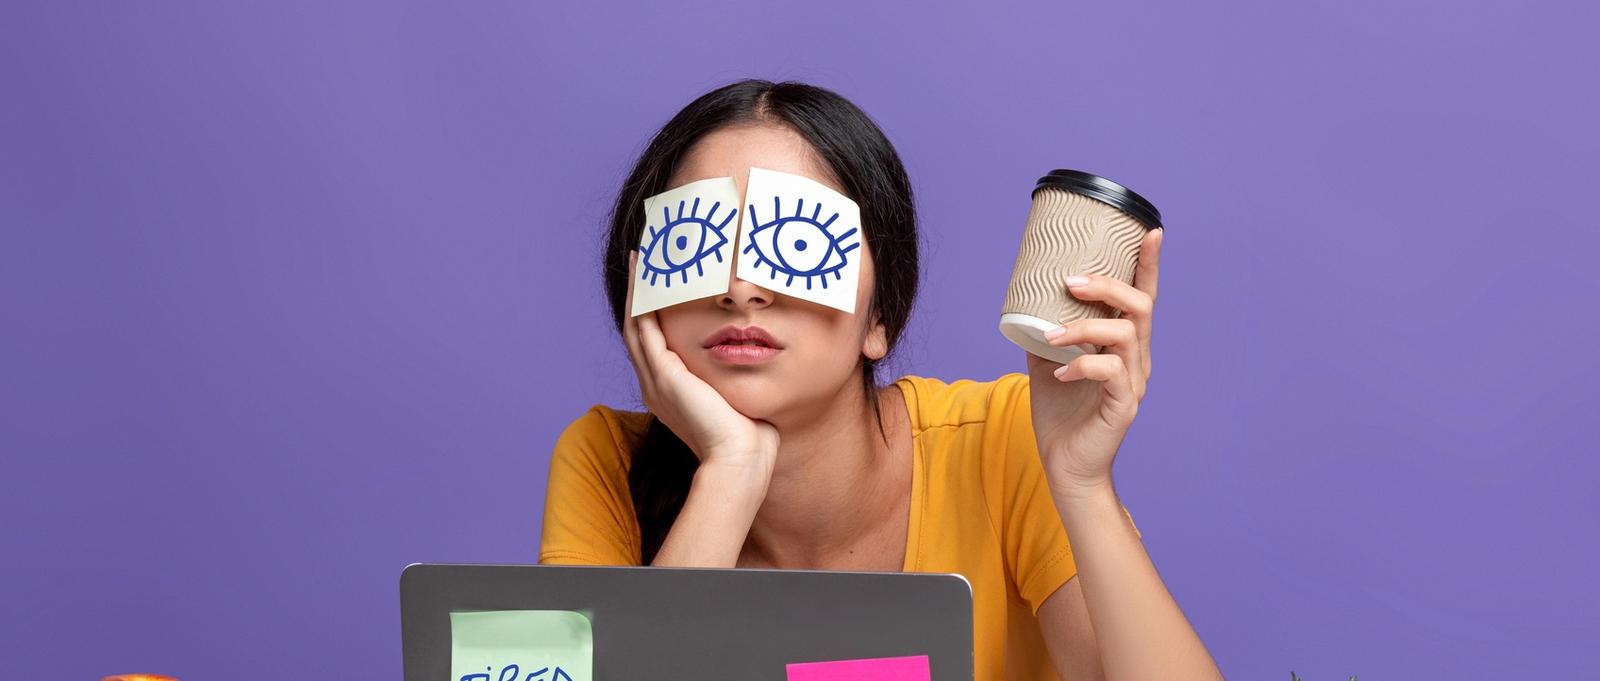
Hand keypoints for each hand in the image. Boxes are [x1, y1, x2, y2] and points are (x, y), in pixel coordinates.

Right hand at [623, 251, 780, 471]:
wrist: (741, 460)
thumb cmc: (750, 437)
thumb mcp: (738, 399)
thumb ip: (737, 379)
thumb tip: (758, 359)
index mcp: (670, 393)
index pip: (654, 344)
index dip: (653, 313)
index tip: (660, 284)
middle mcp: (656, 385)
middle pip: (637, 329)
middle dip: (640, 294)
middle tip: (644, 260)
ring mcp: (656, 380)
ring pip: (635, 324)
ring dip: (638, 290)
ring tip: (642, 259)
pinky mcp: (664, 374)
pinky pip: (644, 327)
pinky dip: (643, 299)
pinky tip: (649, 276)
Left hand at [1026, 228, 1162, 493]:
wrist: (1066, 466)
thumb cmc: (1060, 415)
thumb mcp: (1046, 362)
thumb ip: (1044, 332)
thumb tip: (1023, 301)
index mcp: (1124, 345)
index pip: (1143, 297)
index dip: (1148, 264)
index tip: (1149, 230)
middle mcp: (1136, 359)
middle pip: (1139, 306)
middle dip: (1107, 286)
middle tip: (1069, 282)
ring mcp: (1133, 382)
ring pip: (1125, 335)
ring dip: (1084, 328)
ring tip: (1052, 336)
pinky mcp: (1122, 405)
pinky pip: (1110, 373)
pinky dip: (1081, 365)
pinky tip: (1058, 372)